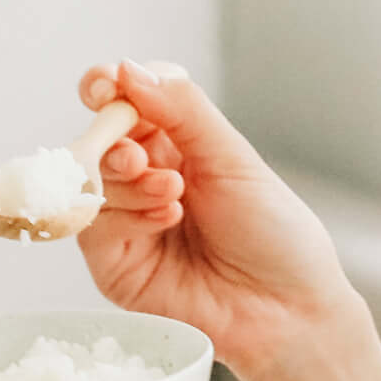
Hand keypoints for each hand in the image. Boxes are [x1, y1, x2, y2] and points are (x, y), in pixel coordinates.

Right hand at [76, 60, 366, 380]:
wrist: (288, 310)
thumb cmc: (275, 234)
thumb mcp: (233, 159)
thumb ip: (181, 110)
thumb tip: (129, 70)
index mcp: (177, 145)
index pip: (128, 102)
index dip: (109, 88)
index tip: (106, 84)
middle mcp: (147, 179)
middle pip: (100, 140)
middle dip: (113, 140)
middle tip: (140, 155)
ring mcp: (128, 222)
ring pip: (92, 182)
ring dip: (127, 180)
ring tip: (172, 193)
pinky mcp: (117, 265)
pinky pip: (95, 228)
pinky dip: (126, 215)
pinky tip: (167, 218)